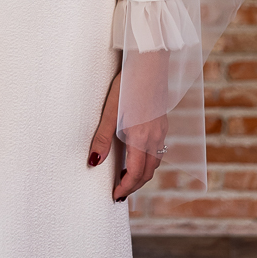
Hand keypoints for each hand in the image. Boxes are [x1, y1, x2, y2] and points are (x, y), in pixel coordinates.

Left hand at [86, 70, 167, 200]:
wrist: (150, 62)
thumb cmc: (128, 84)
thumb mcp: (110, 111)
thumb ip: (102, 138)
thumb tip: (93, 162)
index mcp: (141, 138)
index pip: (135, 174)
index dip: (125, 187)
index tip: (115, 195)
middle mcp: (155, 138)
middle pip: (148, 172)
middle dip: (134, 185)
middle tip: (120, 191)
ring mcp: (162, 130)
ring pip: (155, 161)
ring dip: (142, 173)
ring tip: (127, 175)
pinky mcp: (163, 121)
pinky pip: (159, 149)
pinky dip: (148, 159)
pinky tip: (138, 152)